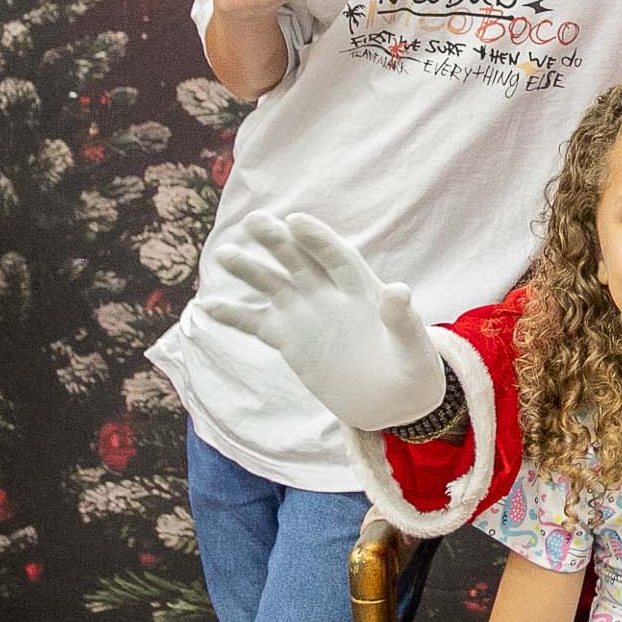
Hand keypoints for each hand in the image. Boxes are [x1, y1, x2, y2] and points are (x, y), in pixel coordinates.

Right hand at [205, 212, 453, 432]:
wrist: (393, 400)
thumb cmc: (411, 370)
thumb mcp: (413, 349)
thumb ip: (403, 320)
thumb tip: (398, 290)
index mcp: (363, 289)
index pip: (338, 257)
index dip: (318, 239)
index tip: (296, 221)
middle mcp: (330, 294)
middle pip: (301, 261)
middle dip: (278, 241)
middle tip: (253, 222)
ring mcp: (307, 314)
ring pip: (274, 285)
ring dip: (250, 270)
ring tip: (224, 256)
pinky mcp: (290, 339)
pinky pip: (257, 323)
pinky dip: (234, 315)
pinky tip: (207, 306)